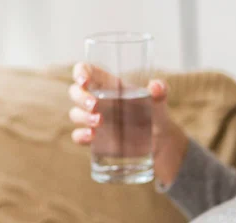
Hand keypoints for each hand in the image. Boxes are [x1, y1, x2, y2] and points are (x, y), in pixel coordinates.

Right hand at [68, 63, 188, 185]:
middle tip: (95, 105)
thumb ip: (160, 90)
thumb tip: (156, 87)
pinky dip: (80, 136)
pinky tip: (92, 137)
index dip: (80, 72)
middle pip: (75, 92)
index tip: (84, 80)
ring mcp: (93, 119)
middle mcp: (97, 99)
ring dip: (82, 116)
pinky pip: (78, 136)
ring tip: (99, 121)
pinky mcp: (95, 139)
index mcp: (108, 84)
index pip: (86, 71)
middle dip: (81, 97)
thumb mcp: (159, 100)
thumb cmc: (155, 112)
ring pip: (75, 113)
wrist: (159, 140)